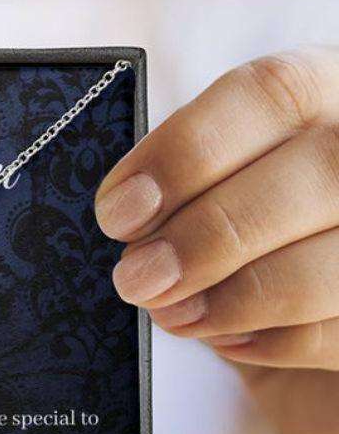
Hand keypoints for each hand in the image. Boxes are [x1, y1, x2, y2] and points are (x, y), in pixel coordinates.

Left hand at [96, 48, 338, 433]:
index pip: (270, 94)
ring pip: (333, 263)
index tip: (117, 213)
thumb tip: (133, 216)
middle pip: (319, 172)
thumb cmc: (242, 223)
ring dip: (237, 297)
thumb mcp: (214, 180)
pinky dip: (274, 340)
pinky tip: (229, 339)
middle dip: (209, 236)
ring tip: (172, 314)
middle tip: (136, 279)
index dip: (184, 154)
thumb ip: (184, 184)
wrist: (299, 294)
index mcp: (323, 93)